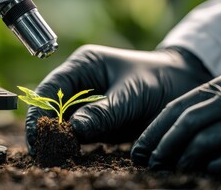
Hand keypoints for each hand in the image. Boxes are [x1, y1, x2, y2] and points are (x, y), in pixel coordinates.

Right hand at [25, 45, 212, 155]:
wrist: (184, 86)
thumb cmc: (159, 80)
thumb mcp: (131, 95)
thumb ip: (102, 112)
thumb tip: (72, 130)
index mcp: (83, 65)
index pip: (51, 88)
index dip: (40, 110)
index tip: (37, 133)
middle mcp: (80, 82)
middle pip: (50, 105)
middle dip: (44, 127)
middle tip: (40, 150)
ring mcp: (86, 102)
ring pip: (61, 121)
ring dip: (55, 137)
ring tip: (49, 155)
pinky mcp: (95, 119)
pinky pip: (76, 133)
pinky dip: (70, 144)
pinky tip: (66, 154)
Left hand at [131, 71, 220, 173]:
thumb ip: (205, 109)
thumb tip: (164, 137)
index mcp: (219, 86)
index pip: (177, 108)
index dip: (154, 131)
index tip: (139, 151)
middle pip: (188, 122)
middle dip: (166, 145)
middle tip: (153, 164)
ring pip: (207, 138)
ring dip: (187, 157)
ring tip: (177, 169)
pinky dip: (217, 163)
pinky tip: (207, 169)